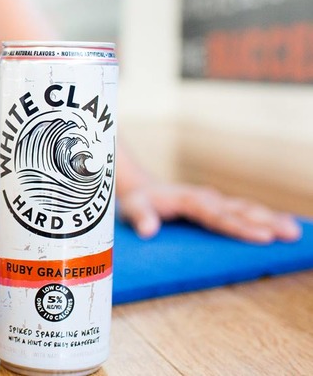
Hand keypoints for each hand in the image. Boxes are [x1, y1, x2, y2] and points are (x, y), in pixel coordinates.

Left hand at [118, 183, 301, 243]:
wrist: (140, 189)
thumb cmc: (137, 201)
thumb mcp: (132, 208)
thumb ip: (140, 218)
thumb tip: (148, 231)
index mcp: (190, 200)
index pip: (218, 217)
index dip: (240, 228)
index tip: (263, 237)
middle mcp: (207, 199)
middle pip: (240, 211)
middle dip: (267, 223)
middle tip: (291, 235)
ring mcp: (214, 201)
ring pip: (246, 210)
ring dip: (271, 220)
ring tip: (295, 232)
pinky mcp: (218, 206)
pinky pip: (243, 211)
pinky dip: (265, 218)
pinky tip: (283, 226)